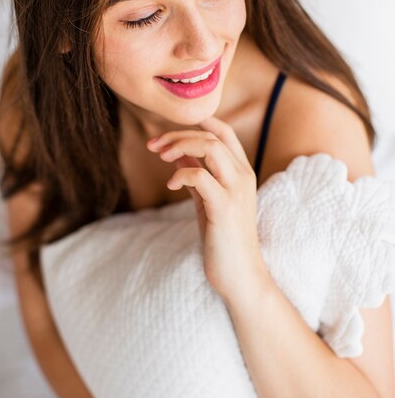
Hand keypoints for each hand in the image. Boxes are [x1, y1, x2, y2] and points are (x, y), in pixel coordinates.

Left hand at [146, 116, 265, 303]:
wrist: (240, 275)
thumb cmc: (223, 239)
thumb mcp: (208, 202)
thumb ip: (197, 177)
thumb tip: (177, 156)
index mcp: (241, 172)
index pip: (224, 132)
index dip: (199, 122)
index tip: (170, 128)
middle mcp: (243, 176)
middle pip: (212, 136)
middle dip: (179, 135)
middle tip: (154, 145)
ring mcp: (236, 191)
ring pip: (210, 148)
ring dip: (180, 146)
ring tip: (160, 155)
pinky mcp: (225, 207)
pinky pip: (200, 177)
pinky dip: (181, 174)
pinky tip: (171, 184)